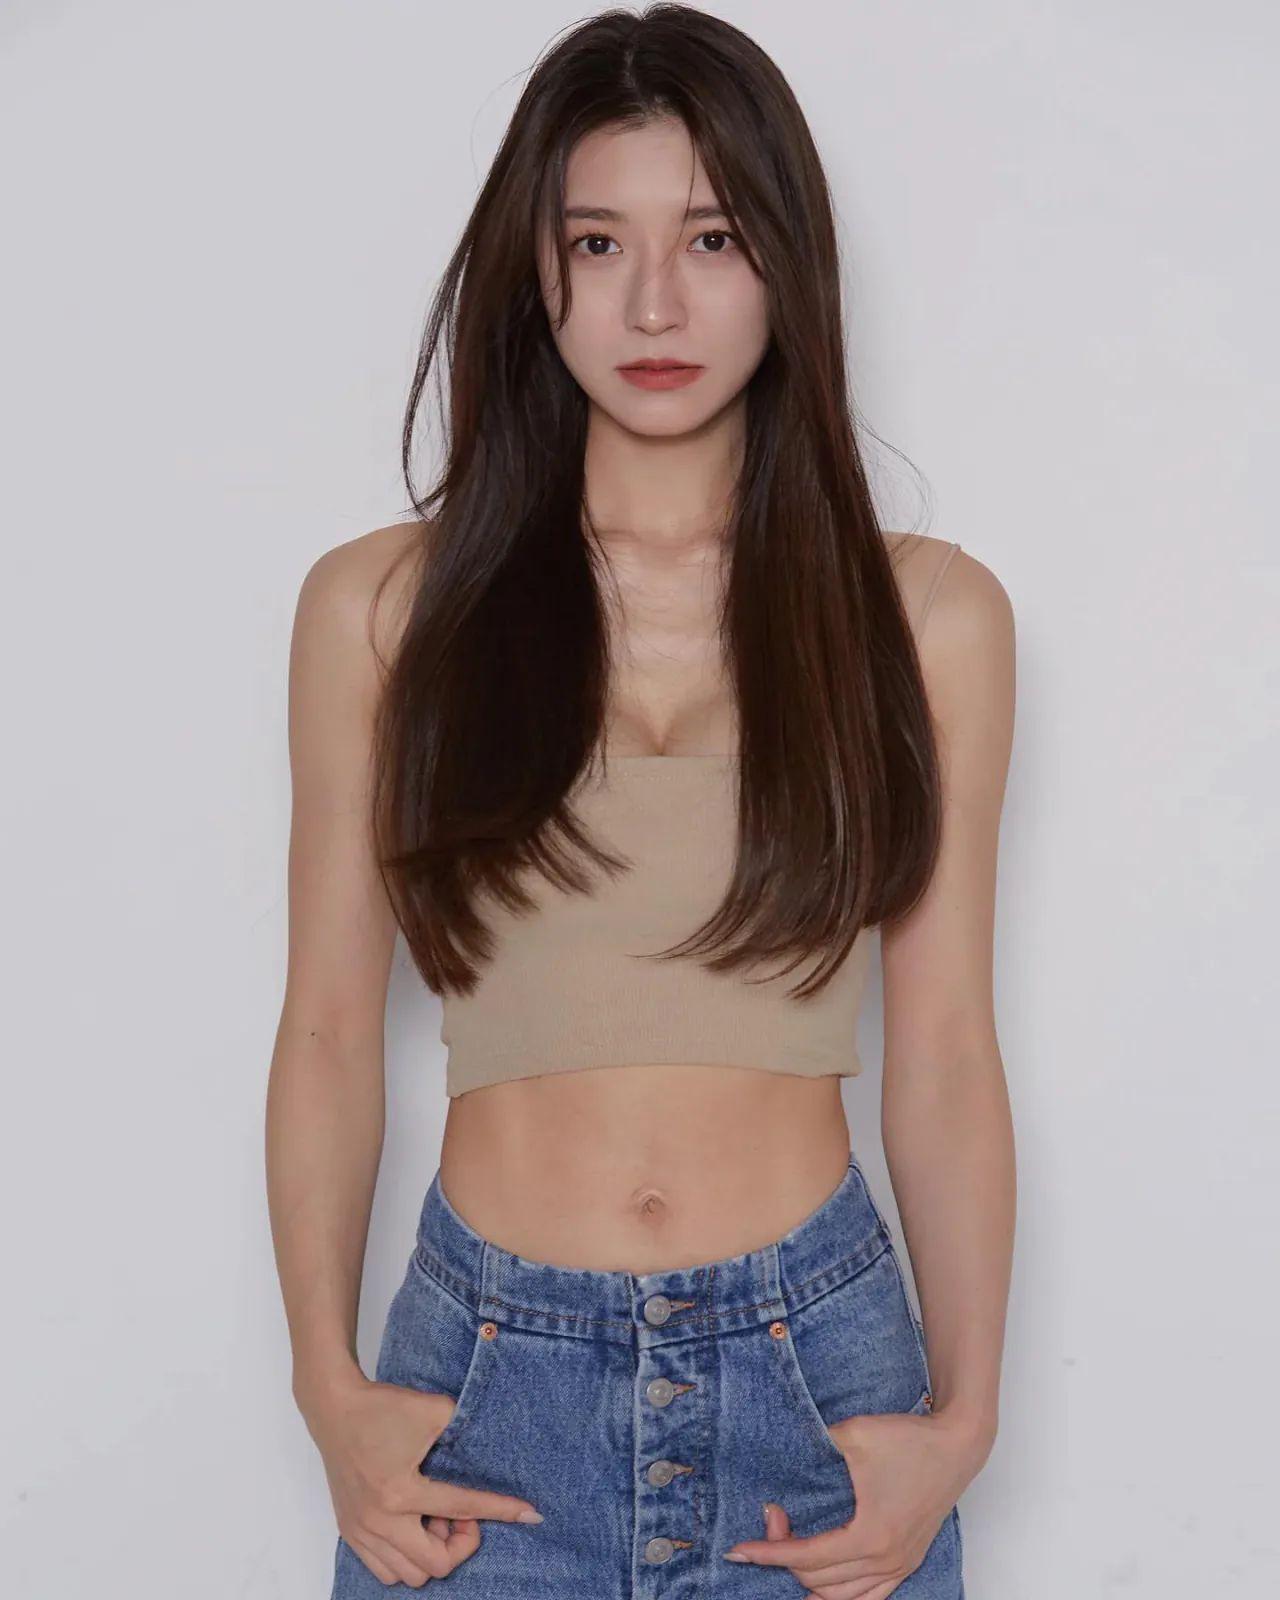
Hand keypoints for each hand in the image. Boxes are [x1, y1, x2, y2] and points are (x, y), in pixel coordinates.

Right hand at [301, 1372, 542, 1587]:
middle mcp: (380, 1520)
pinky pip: (385, 1570)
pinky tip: (414, 1527)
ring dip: (431, 1553)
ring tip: (435, 1519)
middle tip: (462, 1514)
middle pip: (436, 1564)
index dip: (501, 1510)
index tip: (531, 1514)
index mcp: (401, 1491)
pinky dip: (406, 1559)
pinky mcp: (350, 1531)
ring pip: (409, 1575)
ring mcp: (362, 1530)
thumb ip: (464, 1426)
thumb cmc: (382, 1406)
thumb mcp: (433, 1409)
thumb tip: (491, 1442)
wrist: (334, 1407)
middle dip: (460, 1542)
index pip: (463, 1508)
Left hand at [723, 1406, 976, 1597]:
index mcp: (869, 1535)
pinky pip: (869, 1598)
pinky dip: (839, 1596)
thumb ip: (815, 1444)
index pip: (806, 1557)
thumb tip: (783, 1445)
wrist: (957, 1444)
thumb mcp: (852, 1433)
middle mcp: (885, 1560)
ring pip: (840, 1598)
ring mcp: (900, 1566)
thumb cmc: (909, 1439)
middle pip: (817, 1579)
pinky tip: (819, 1585)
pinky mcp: (908, 1562)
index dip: (767, 1552)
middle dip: (783, 1554)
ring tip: (787, 1548)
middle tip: (771, 1517)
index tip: (738, 1550)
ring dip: (808, 1580)